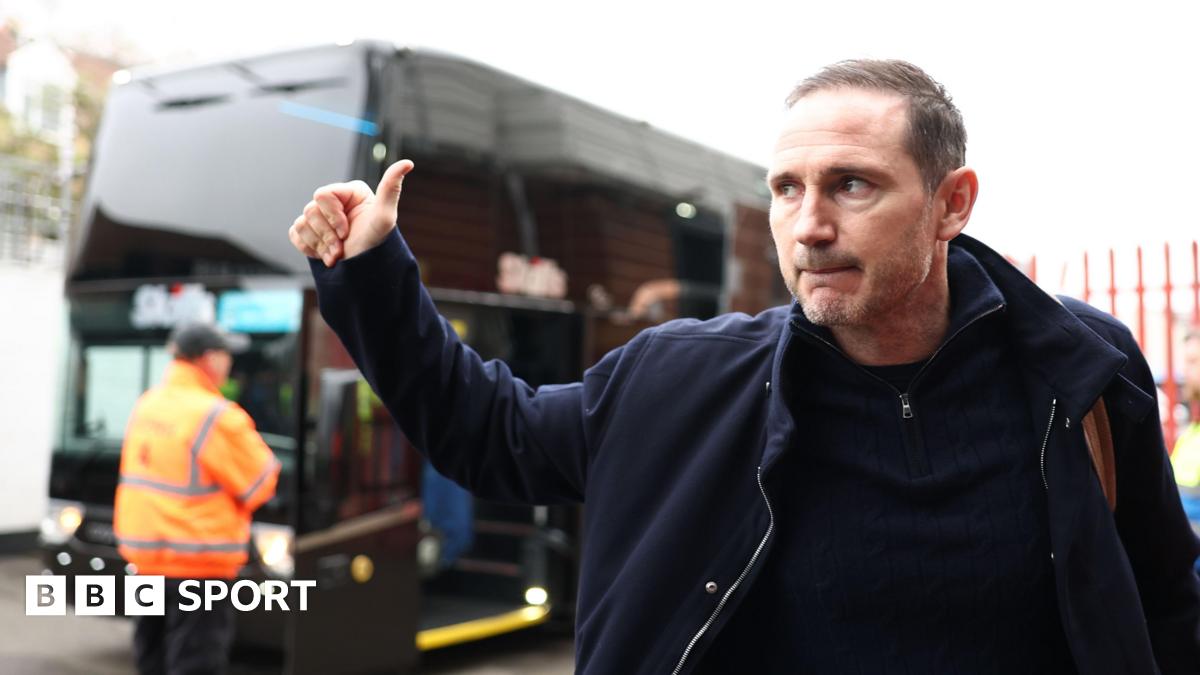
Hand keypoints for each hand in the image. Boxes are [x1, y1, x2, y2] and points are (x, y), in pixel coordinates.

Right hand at [288, 159, 414, 266]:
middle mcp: (335, 202)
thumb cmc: (377, 245)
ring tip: (337, 255)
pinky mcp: (310, 233)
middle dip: (326, 235)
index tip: (346, 231)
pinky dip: (309, 248)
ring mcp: (321, 218)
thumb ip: (390, 189)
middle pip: (310, 210)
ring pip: (302, 223)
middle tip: (342, 247)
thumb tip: (408, 163)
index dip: (332, 216)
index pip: (322, 195)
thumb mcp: (385, 217)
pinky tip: (325, 255)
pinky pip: (295, 233)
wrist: (366, 274)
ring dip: (320, 244)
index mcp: (349, 193)